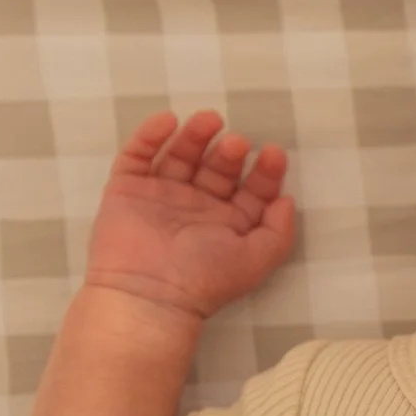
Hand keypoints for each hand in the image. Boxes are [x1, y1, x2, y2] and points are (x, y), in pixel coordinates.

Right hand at [83, 108, 296, 320]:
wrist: (148, 294)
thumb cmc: (204, 280)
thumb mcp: (256, 260)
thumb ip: (279, 232)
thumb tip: (288, 200)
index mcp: (227, 223)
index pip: (251, 189)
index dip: (265, 171)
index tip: (273, 154)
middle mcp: (196, 207)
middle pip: (217, 167)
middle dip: (229, 152)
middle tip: (236, 143)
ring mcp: (161, 195)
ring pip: (180, 155)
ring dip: (195, 135)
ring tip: (210, 120)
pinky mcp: (128, 189)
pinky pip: (137, 156)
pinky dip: (149, 135)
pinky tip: (168, 121)